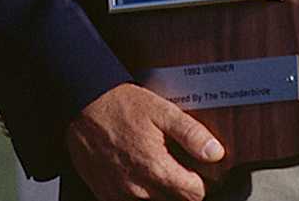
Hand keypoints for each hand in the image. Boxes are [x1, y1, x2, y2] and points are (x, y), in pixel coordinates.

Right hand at [63, 84, 224, 200]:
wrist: (83, 106)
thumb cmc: (121, 106)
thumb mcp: (162, 111)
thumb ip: (191, 133)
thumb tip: (215, 153)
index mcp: (157, 169)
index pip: (195, 194)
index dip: (201, 182)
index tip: (199, 170)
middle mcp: (138, 189)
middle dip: (181, 187)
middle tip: (177, 164)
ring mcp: (119, 195)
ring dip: (160, 191)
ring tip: (156, 166)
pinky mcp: (104, 194)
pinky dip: (138, 193)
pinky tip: (137, 172)